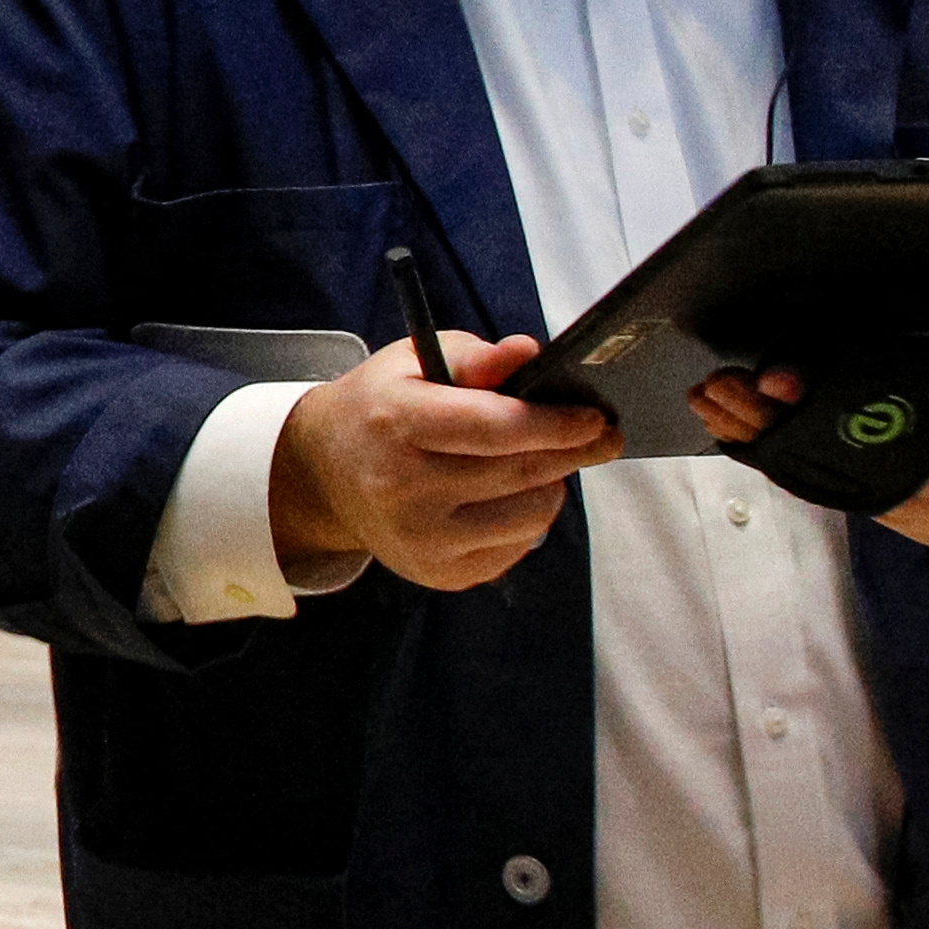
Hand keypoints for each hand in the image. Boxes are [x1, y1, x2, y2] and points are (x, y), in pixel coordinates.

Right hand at [271, 330, 604, 591]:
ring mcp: (420, 539)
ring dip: (551, 487)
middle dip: (571, 453)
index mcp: (396, 422)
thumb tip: (530, 354)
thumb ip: (475, 357)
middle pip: (518, 473)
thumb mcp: (413, 362)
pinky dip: (527, 520)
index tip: (595, 417)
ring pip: (529, 517)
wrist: (325, 474)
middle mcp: (402, 488)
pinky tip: (510, 498)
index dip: (554, 424)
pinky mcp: (437, 574)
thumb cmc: (382, 406)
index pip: (493, 427)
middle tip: (603, 438)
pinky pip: (515, 548)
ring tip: (542, 465)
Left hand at [694, 314, 928, 550]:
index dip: (841, 401)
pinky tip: (759, 435)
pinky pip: (859, 498)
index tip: (778, 379)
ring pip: (850, 486)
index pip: (917, 419)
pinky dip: (807, 466)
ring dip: (779, 447)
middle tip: (721, 390)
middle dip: (785, 426)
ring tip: (720, 406)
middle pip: (861, 459)